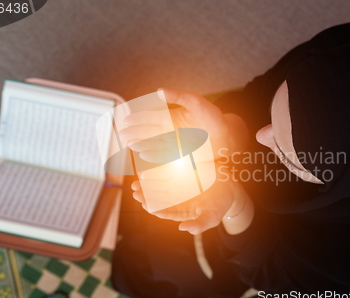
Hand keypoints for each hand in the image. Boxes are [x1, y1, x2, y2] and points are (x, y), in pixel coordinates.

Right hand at [119, 88, 233, 160]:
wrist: (227, 138)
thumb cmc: (213, 118)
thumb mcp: (196, 102)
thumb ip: (178, 96)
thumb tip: (158, 90)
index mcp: (172, 117)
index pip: (151, 117)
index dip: (138, 118)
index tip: (126, 119)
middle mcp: (170, 131)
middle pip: (148, 131)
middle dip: (134, 132)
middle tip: (122, 133)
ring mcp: (173, 144)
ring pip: (152, 143)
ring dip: (140, 144)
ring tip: (129, 143)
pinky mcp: (179, 155)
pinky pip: (162, 155)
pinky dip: (152, 155)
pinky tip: (143, 154)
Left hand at [132, 176, 239, 234]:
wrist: (229, 186)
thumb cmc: (220, 204)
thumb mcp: (213, 216)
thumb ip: (200, 225)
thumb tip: (183, 229)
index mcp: (181, 211)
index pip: (162, 211)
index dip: (152, 207)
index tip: (144, 203)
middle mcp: (176, 200)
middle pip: (156, 198)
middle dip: (144, 195)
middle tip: (135, 190)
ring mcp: (176, 187)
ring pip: (157, 185)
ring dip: (146, 184)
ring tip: (137, 181)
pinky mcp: (179, 175)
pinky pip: (165, 173)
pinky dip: (156, 171)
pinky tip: (148, 167)